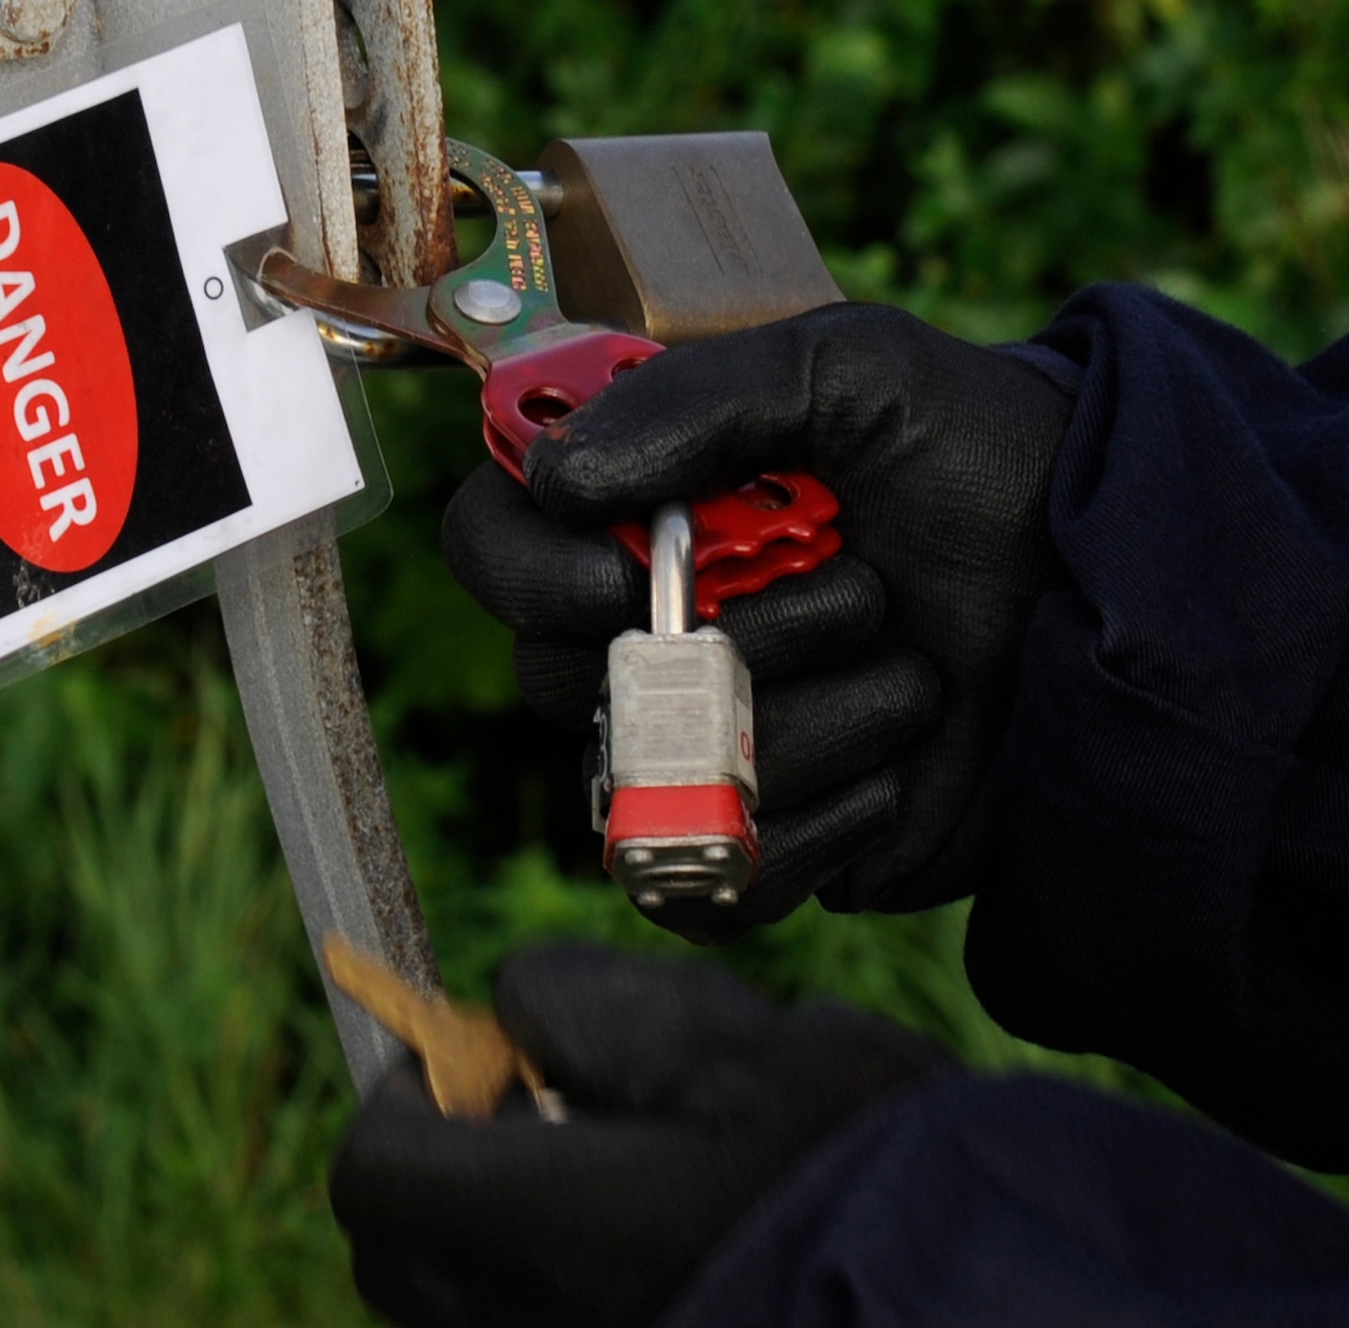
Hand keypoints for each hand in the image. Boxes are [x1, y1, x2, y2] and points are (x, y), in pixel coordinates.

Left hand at [330, 944, 952, 1327]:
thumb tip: (506, 1011)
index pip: (374, 1172)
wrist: (975, 1285)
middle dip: (433, 1160)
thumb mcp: (717, 1035)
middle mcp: (536, 1319)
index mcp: (550, 1230)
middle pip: (395, 1248)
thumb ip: (579, 1003)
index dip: (401, 1093)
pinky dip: (540, 1270)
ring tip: (605, 1166)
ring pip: (454, 1295)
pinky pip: (521, 1320)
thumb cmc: (853, 1156)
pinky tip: (641, 1225)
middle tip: (531, 1106)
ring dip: (487, 1218)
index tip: (463, 1053)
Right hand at [443, 303, 1074, 935]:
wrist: (1119, 599)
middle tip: (859, 593)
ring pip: (644, 781)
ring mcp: (695, 743)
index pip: (491, 541)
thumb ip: (701, 396)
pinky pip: (703, 885)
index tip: (623, 573)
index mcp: (641, 511)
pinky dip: (812, 834)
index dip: (526, 568)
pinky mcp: (756, 846)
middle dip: (722, 645)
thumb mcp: (859, 373)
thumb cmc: (987, 464)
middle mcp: (644, 629)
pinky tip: (899, 771)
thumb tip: (555, 477)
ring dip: (805, 725)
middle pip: (553, 678)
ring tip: (915, 668)